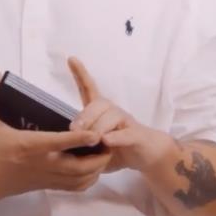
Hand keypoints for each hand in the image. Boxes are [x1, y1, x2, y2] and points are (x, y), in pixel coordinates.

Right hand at [0, 71, 111, 207]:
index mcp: (28, 146)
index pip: (58, 143)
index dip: (78, 139)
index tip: (96, 133)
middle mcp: (41, 164)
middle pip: (77, 167)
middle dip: (98, 157)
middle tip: (110, 140)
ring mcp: (45, 177)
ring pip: (79, 179)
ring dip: (96, 167)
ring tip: (106, 151)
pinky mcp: (46, 186)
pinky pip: (74, 187)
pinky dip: (88, 179)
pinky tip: (93, 166)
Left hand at [68, 57, 174, 172]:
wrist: (148, 156)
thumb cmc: (118, 150)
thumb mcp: (95, 147)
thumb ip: (82, 142)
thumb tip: (67, 136)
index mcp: (102, 114)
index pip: (90, 90)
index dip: (81, 74)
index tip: (71, 59)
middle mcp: (114, 113)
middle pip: (98, 103)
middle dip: (85, 115)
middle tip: (74, 130)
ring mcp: (127, 123)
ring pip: (111, 117)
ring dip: (98, 128)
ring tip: (94, 141)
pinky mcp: (137, 136)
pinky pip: (125, 134)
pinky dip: (115, 137)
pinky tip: (107, 140)